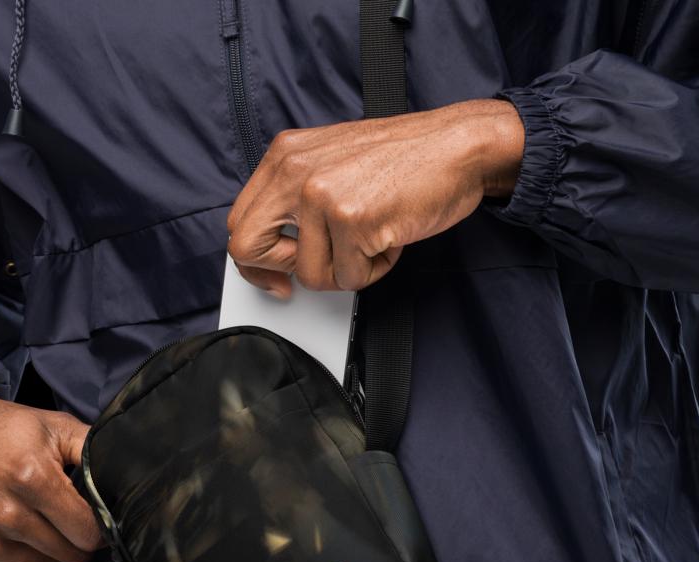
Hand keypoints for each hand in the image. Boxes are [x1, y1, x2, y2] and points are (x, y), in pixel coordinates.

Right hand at [0, 382, 105, 561]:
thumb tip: (128, 475)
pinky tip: (13, 532)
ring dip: (50, 549)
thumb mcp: (51, 424)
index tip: (92, 515)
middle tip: (65, 514)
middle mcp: (6, 515)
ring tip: (35, 517)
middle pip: (70, 554)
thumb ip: (92, 449)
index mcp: (31, 478)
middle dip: (76, 538)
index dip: (98, 526)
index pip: (89, 532)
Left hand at [226, 97, 523, 296]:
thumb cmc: (404, 159)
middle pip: (247, 249)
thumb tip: (275, 249)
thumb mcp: (331, 162)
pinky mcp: (352, 220)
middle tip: (317, 269)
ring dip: (347, 270)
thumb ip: (296, 197)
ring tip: (373, 238)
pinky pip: (350, 278)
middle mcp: (294, 171)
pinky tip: (389, 238)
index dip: (255, 262)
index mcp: (284, 155)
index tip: (276, 276)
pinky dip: (376, 269)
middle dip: (282, 272)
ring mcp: (321, 195)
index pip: (240, 222)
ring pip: (310, 275)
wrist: (458, 145)